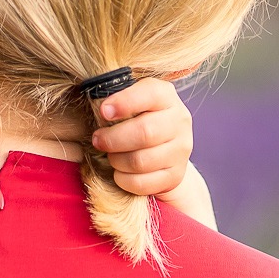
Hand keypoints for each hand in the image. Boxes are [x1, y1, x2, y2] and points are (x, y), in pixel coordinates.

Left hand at [91, 76, 192, 196]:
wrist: (164, 148)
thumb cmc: (138, 120)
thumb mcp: (131, 103)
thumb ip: (118, 100)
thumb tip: (102, 110)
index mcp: (167, 97)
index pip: (151, 94)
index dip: (124, 102)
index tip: (103, 111)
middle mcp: (180, 122)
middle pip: (145, 132)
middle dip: (113, 139)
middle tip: (98, 140)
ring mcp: (180, 151)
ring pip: (140, 161)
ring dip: (116, 160)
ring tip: (111, 156)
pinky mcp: (175, 176)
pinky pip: (141, 183)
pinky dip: (123, 179)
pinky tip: (120, 172)